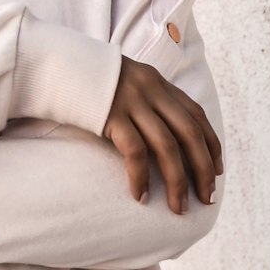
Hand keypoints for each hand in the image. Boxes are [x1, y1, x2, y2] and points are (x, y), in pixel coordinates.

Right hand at [102, 57, 224, 213]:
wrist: (54, 62)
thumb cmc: (87, 78)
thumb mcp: (125, 79)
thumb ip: (145, 98)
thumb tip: (163, 133)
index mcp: (157, 82)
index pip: (195, 115)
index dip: (210, 144)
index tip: (216, 171)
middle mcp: (150, 90)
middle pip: (189, 133)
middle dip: (202, 169)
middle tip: (206, 198)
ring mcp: (131, 102)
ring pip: (167, 146)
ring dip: (177, 181)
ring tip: (178, 207)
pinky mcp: (111, 116)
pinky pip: (134, 152)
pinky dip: (141, 177)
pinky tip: (140, 196)